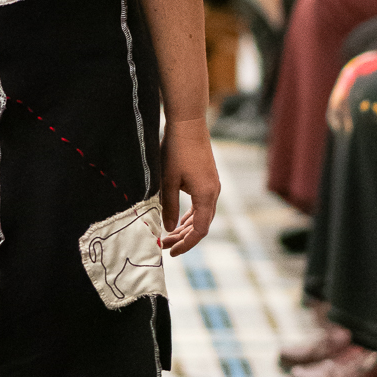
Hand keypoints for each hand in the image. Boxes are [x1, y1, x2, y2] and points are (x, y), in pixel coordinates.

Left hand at [158, 118, 219, 254]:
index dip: (186, 244)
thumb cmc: (176, 150)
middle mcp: (213, 193)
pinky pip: (201, 205)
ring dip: (186, 227)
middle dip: (183, 238)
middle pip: (201, 225)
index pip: (199, 230)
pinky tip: (178, 221)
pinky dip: (190, 215)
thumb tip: (168, 229)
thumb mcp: (167, 181)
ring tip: (168, 236)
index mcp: (206, 195)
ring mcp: (212, 186)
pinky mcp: (207, 180)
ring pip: (201, 215)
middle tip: (163, 245)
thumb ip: (168, 206)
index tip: (170, 251)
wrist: (188, 124)